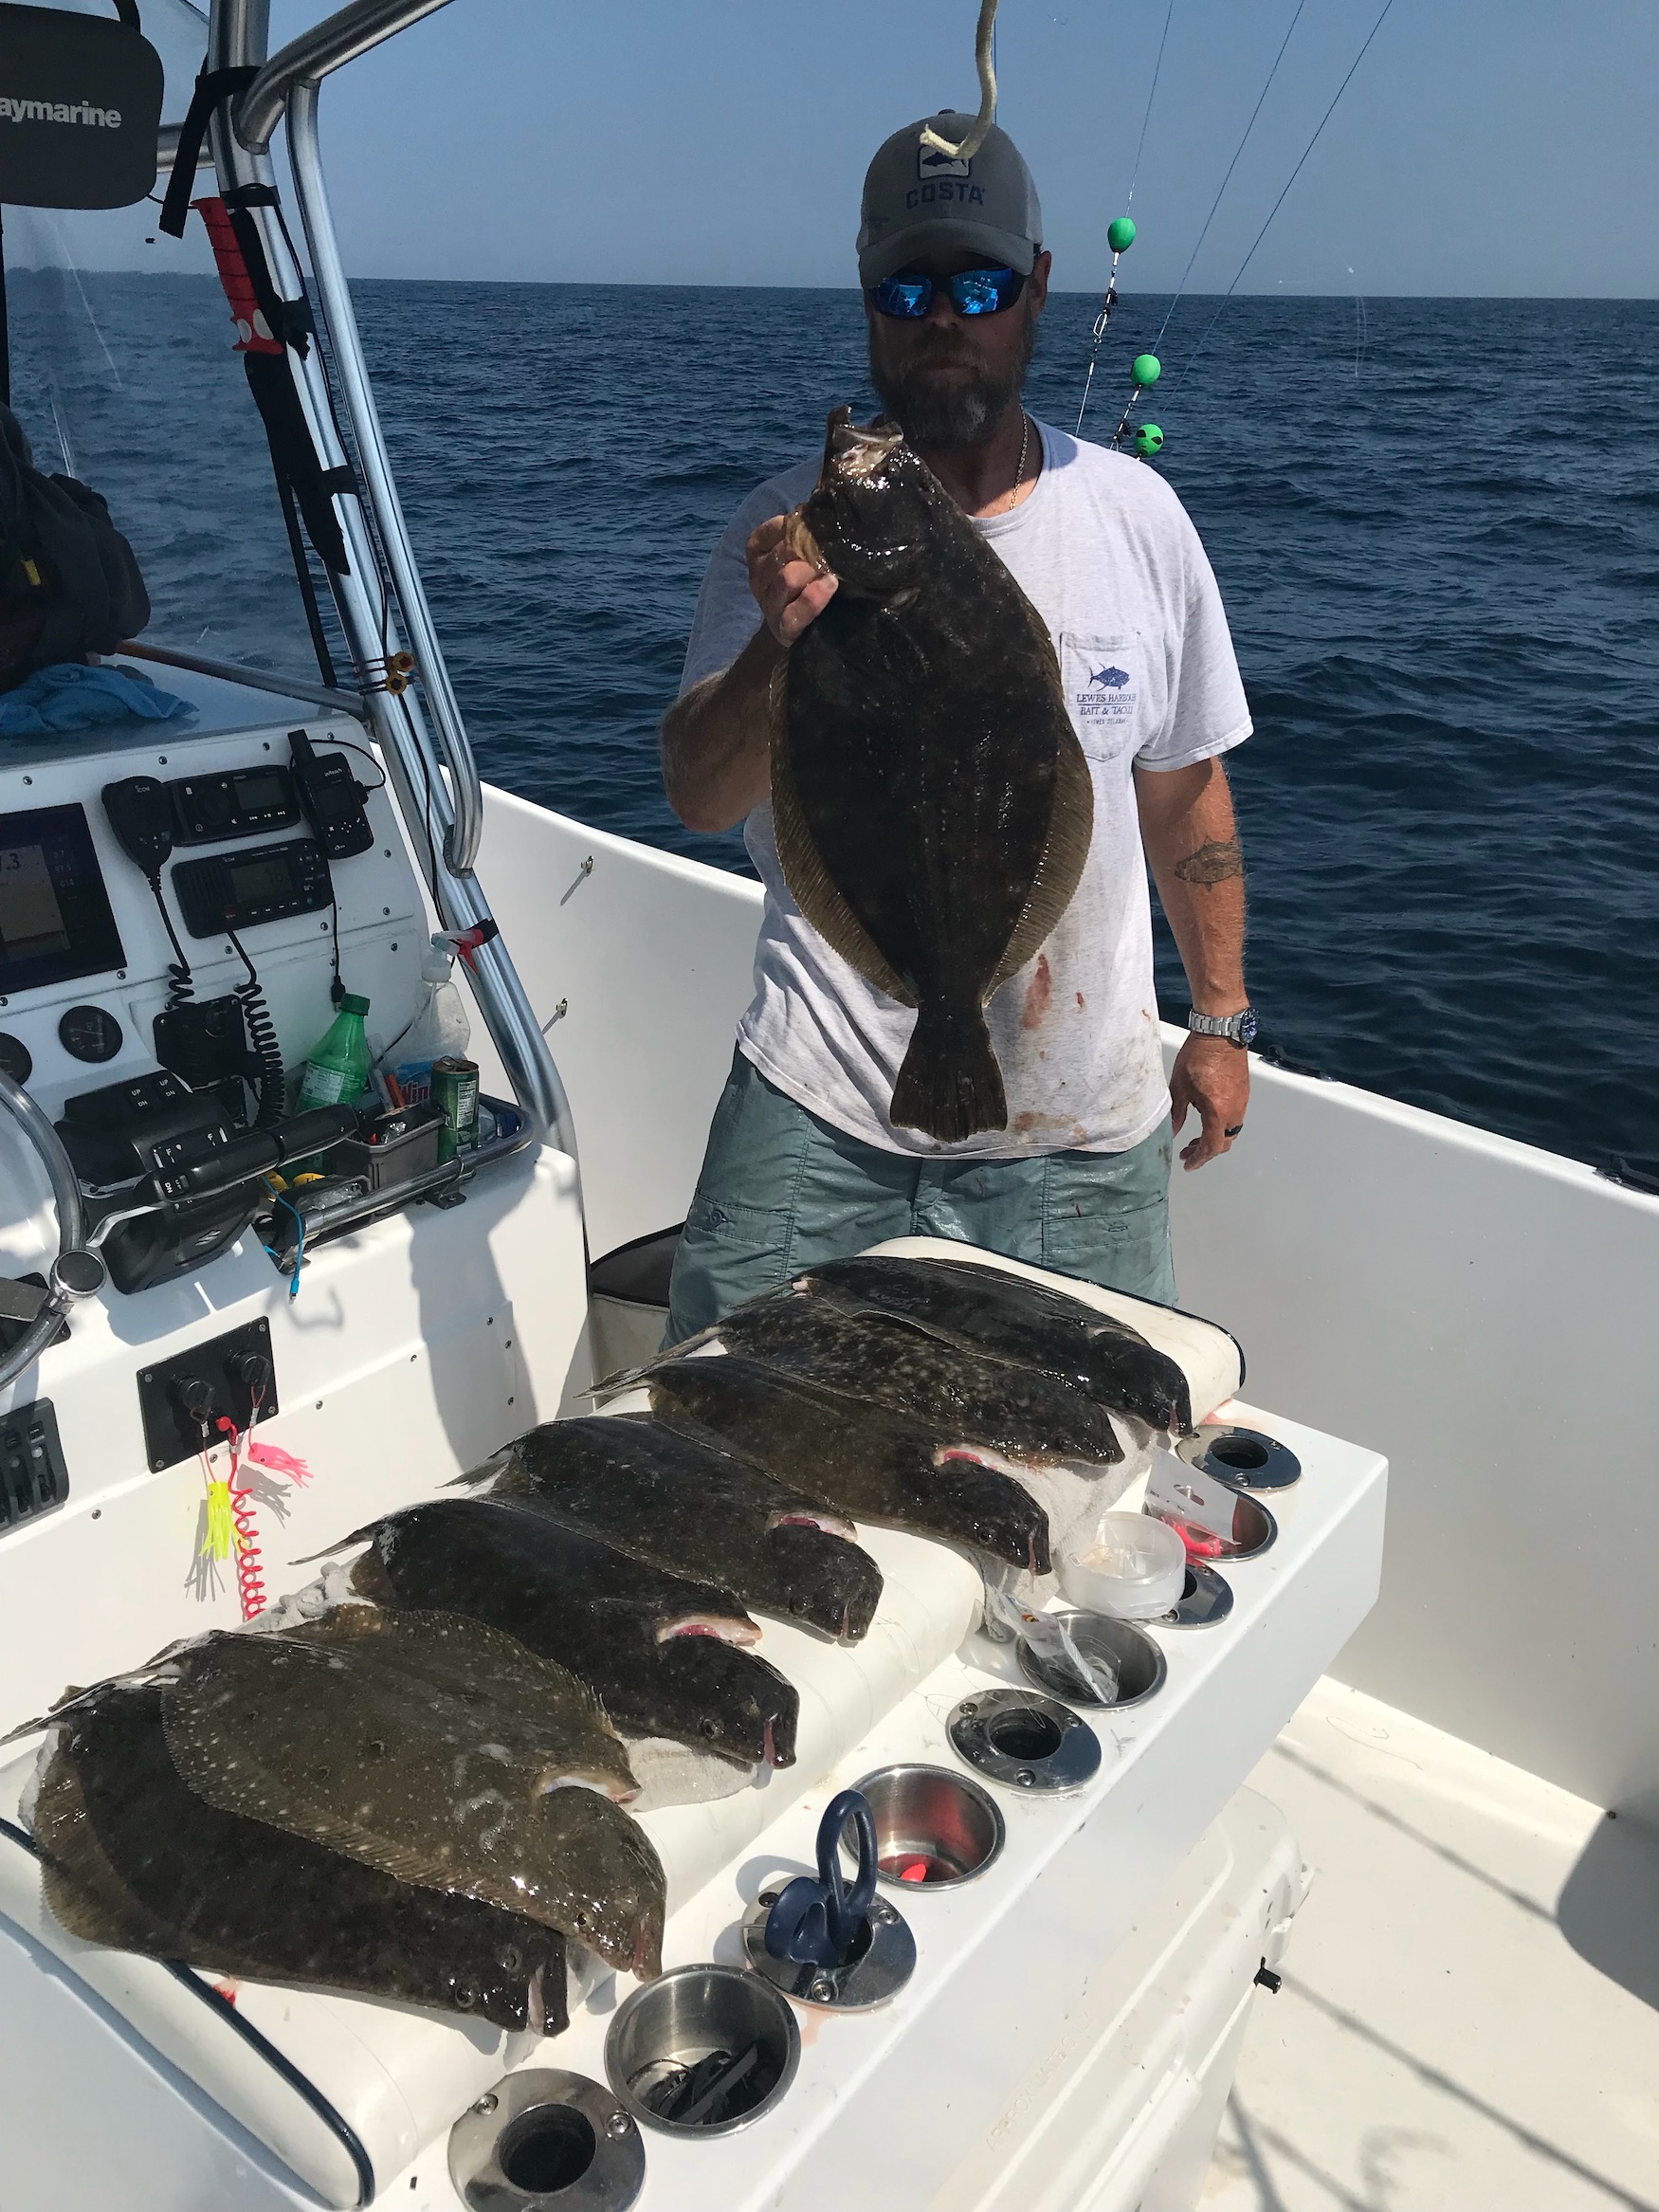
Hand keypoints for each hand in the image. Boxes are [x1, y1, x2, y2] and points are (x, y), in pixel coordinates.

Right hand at [747, 513, 837, 646]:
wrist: (812, 624)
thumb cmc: (812, 576)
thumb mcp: (805, 548)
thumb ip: (810, 528)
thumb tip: (828, 500)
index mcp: (759, 550)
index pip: (776, 528)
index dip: (801, 525)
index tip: (820, 526)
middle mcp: (757, 576)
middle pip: (783, 553)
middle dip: (812, 549)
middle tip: (834, 550)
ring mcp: (768, 604)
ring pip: (787, 578)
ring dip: (814, 571)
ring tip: (834, 569)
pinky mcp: (783, 629)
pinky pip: (795, 613)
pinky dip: (814, 598)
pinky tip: (830, 584)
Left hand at [1169, 1033, 1249, 1170]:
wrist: (1220, 1033)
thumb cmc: (1198, 1057)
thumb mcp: (1179, 1088)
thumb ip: (1175, 1114)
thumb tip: (1170, 1133)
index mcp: (1218, 1113)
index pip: (1212, 1147)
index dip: (1199, 1159)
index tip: (1188, 1164)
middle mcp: (1234, 1111)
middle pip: (1224, 1142)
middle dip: (1205, 1151)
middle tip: (1187, 1152)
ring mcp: (1242, 1101)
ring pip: (1230, 1131)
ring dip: (1214, 1138)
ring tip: (1195, 1137)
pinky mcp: (1243, 1092)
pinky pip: (1234, 1117)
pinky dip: (1220, 1125)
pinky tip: (1205, 1117)